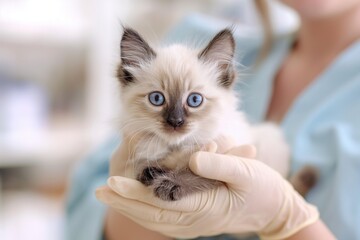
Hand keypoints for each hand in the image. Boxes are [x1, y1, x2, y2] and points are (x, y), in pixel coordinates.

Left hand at [96, 143, 317, 238]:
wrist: (275, 211)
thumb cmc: (263, 189)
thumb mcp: (247, 170)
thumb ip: (220, 163)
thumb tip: (193, 157)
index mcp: (204, 207)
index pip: (161, 201)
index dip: (135, 193)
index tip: (112, 182)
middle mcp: (194, 220)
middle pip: (151, 214)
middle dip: (124, 202)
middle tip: (100, 190)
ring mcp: (194, 224)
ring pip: (154, 219)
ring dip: (131, 207)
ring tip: (110, 196)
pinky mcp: (195, 221)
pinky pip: (164, 220)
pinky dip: (145, 211)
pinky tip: (134, 203)